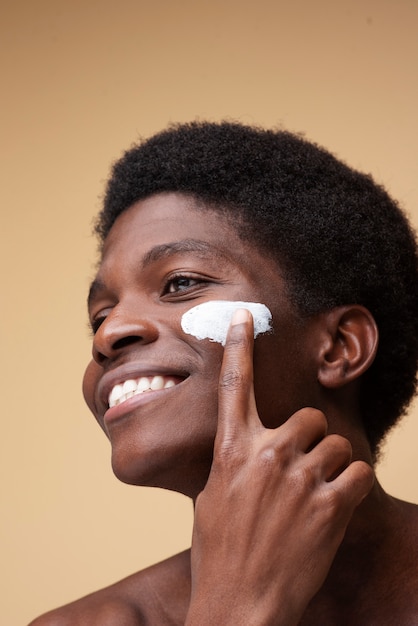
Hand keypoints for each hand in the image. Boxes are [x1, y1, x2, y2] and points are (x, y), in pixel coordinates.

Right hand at [186, 309, 373, 625]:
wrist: (239, 606)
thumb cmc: (220, 554)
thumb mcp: (212, 500)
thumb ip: (233, 465)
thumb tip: (247, 451)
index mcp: (230, 451)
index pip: (234, 385)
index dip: (238, 346)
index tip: (244, 317)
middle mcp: (265, 455)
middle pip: (306, 416)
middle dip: (309, 439)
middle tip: (300, 470)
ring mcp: (298, 478)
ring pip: (334, 443)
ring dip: (329, 466)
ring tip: (314, 497)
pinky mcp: (329, 504)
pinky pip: (356, 472)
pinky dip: (350, 487)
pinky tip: (333, 509)